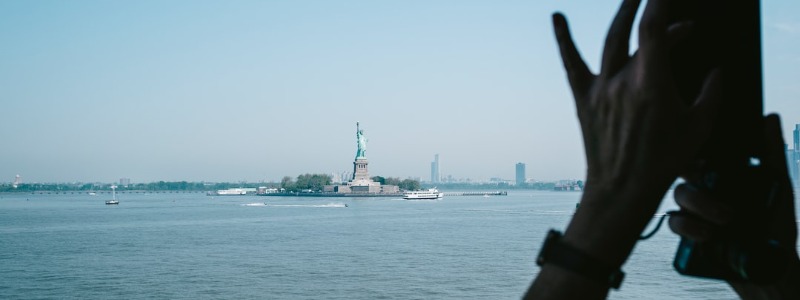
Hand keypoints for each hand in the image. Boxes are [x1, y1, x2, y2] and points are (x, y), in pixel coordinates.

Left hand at [554, 0, 720, 265]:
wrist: (622, 190)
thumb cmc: (664, 163)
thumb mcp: (699, 128)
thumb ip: (712, 94)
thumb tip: (718, 72)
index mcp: (652, 85)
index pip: (654, 30)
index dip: (660, 6)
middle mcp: (622, 82)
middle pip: (635, 33)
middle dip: (648, 9)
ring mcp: (600, 89)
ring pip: (610, 42)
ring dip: (622, 16)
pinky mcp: (583, 100)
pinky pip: (572, 64)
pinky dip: (563, 39)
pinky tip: (556, 17)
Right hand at [669, 114, 799, 298]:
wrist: (770, 267)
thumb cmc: (777, 225)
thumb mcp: (778, 185)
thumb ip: (771, 151)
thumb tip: (770, 117)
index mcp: (722, 176)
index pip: (699, 156)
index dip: (694, 153)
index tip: (704, 160)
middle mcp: (705, 190)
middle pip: (685, 175)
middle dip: (698, 183)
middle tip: (718, 195)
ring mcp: (695, 212)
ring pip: (678, 197)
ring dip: (699, 206)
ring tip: (724, 221)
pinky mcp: (687, 234)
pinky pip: (674, 223)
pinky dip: (687, 227)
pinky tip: (707, 234)